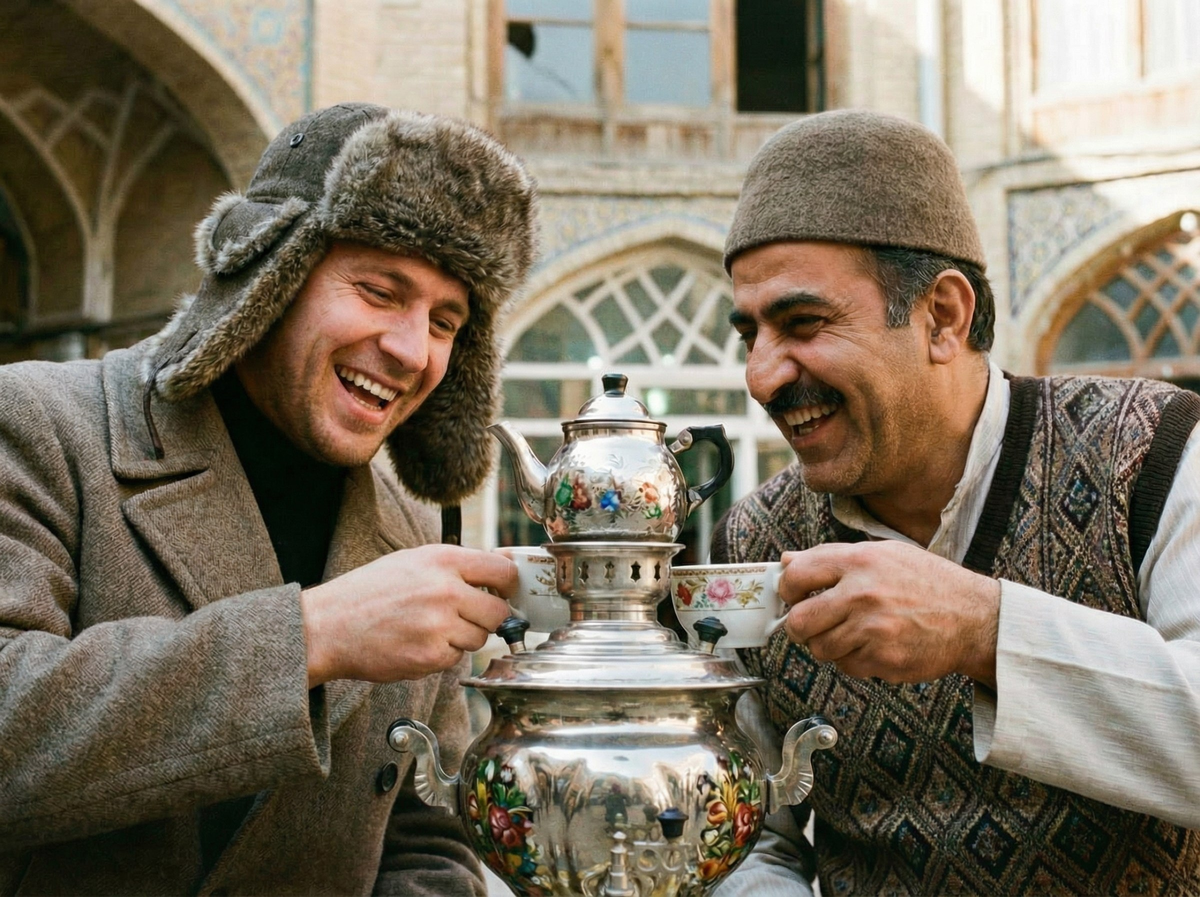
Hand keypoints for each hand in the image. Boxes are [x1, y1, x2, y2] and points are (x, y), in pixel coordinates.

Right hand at [300, 544, 516, 685]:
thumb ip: (454, 566)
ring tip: (430, 628)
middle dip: (487, 617)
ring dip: (463, 637)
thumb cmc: (368, 592)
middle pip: (499, 611)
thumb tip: (498, 571)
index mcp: (443, 560)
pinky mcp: (431, 656)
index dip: (509, 584)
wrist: (328, 626)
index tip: (507, 592)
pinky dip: (442, 655)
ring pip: (480, 638)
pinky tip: (417, 643)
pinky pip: (456, 658)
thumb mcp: (412, 561)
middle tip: (464, 616)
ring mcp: (440, 625)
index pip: (503, 570)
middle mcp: (446, 590)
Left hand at [778, 541, 999, 686]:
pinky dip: (854, 660)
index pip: (797, 574)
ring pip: (820, 648)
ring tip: (851, 634)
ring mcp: (872, 630)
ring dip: (828, 645)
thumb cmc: (927, 583)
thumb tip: (787, 560)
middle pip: (800, 621)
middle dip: (798, 626)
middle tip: (810, 625)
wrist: (974, 618)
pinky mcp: (883, 659)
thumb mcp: (883, 554)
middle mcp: (862, 594)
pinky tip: (873, 646)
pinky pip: (847, 667)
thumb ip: (832, 557)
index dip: (786, 588)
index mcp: (859, 561)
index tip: (791, 595)